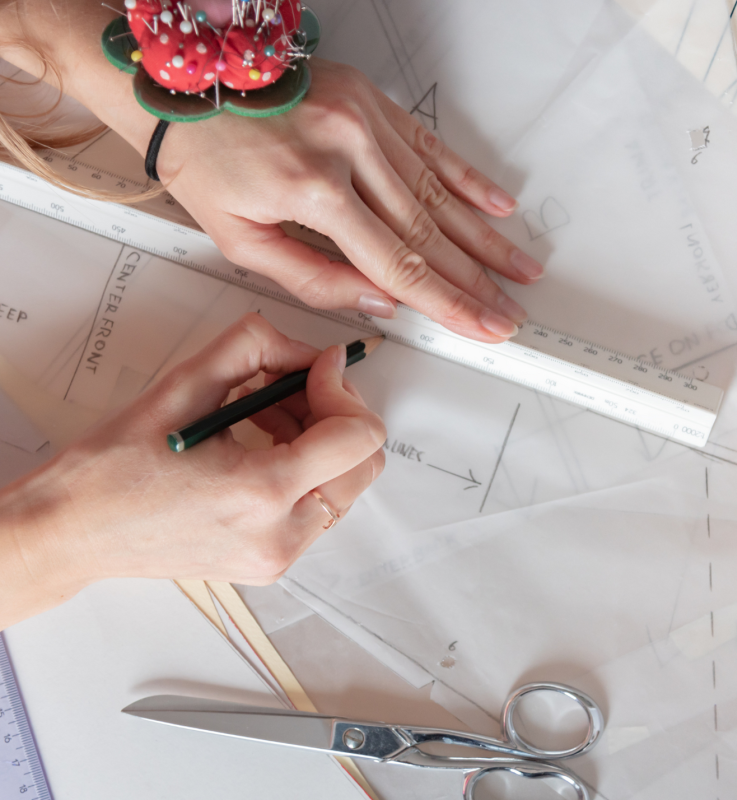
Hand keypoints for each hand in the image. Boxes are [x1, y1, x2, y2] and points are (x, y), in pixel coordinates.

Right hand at [0, 314, 385, 627]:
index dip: (342, 388)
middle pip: (364, 464)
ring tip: (267, 413)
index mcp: (260, 493)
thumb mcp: (183, 384)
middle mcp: (279, 536)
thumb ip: (255, 348)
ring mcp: (278, 557)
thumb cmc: (112, 468)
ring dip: (322, 439)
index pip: (357, 437)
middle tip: (295, 387)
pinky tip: (262, 443)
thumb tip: (313, 352)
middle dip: (339, 413)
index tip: (317, 367)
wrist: (73, 531)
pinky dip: (307, 468)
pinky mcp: (272, 562)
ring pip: (346, 484)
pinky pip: (319, 506)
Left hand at [156, 59, 542, 342]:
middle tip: (509, 310)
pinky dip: (469, 179)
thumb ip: (315, 279)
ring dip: (485, 238)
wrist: (183, 82)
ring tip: (519, 268)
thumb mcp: (240, 240)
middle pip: (431, 234)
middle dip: (476, 281)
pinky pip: (432, 145)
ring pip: (441, 194)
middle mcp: (349, 150)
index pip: (399, 264)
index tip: (483, 325)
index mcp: (313, 191)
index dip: (448, 302)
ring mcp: (365, 121)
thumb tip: (382, 301)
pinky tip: (499, 206)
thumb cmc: (203, 158)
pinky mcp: (372, 102)